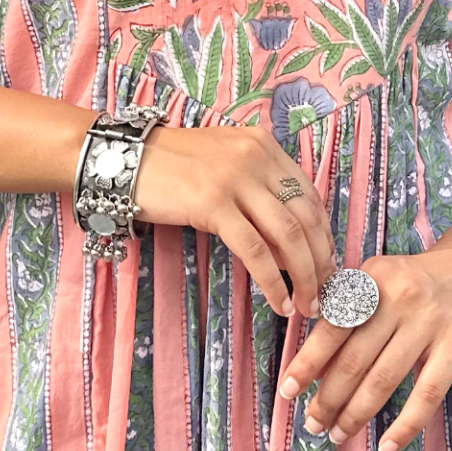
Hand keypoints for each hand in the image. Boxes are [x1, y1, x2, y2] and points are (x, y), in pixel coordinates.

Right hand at [132, 123, 336, 316]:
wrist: (124, 159)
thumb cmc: (171, 167)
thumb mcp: (224, 164)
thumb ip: (257, 189)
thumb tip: (289, 243)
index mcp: (263, 145)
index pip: (309, 195)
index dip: (323, 234)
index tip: (326, 264)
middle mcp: (256, 157)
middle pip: (307, 216)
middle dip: (321, 260)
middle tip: (326, 292)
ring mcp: (235, 179)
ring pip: (288, 235)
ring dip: (305, 276)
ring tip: (307, 305)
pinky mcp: (213, 203)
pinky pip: (255, 250)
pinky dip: (273, 281)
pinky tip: (278, 301)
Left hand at [277, 238, 451, 450]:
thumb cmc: (417, 280)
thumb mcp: (379, 278)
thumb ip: (348, 312)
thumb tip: (316, 367)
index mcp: (372, 278)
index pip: (332, 326)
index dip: (307, 362)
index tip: (288, 390)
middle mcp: (399, 297)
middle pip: (354, 359)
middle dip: (328, 398)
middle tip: (313, 423)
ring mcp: (430, 322)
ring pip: (384, 379)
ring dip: (356, 414)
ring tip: (338, 434)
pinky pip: (427, 394)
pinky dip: (405, 425)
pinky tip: (387, 446)